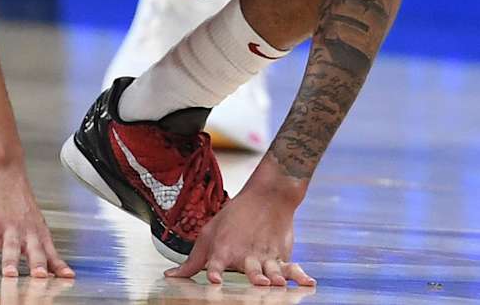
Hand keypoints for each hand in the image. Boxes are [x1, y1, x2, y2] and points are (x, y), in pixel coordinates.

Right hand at [0, 163, 74, 277]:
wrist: (0, 166)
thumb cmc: (14, 193)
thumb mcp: (29, 217)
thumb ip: (30, 241)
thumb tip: (31, 264)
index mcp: (37, 229)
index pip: (50, 251)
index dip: (58, 266)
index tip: (68, 278)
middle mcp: (25, 229)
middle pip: (34, 250)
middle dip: (38, 266)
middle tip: (41, 279)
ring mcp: (7, 225)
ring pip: (10, 246)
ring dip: (10, 261)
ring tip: (10, 275)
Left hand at [165, 187, 314, 286]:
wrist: (267, 196)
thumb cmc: (233, 218)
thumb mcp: (209, 234)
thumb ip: (193, 261)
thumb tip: (170, 277)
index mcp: (225, 248)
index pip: (218, 262)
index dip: (216, 271)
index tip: (215, 279)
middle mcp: (246, 254)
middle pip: (250, 268)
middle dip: (253, 275)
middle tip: (257, 282)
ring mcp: (266, 255)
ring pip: (271, 269)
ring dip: (275, 277)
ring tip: (279, 283)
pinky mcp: (282, 256)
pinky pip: (292, 267)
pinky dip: (300, 275)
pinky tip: (309, 282)